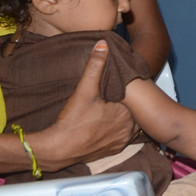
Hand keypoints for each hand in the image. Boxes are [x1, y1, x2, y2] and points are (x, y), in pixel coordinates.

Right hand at [33, 41, 137, 170]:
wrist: (57, 150)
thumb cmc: (72, 121)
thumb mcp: (84, 90)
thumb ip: (95, 66)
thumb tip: (103, 44)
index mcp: (127, 114)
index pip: (137, 100)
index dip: (134, 93)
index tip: (128, 86)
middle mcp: (129, 129)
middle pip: (135, 113)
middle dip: (131, 105)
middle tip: (122, 96)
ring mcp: (122, 142)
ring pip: (131, 126)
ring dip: (127, 119)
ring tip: (118, 108)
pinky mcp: (113, 151)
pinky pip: (123, 138)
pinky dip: (120, 131)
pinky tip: (111, 124)